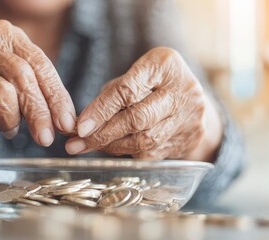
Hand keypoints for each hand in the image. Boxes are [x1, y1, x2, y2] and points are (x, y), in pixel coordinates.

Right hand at [0, 20, 75, 145]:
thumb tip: (66, 122)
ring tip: (9, 128)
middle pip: (22, 77)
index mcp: (7, 34)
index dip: (56, 96)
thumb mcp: (15, 81)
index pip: (40, 64)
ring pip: (1, 97)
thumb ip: (39, 92)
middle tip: (47, 138)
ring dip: (10, 122)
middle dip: (39, 113)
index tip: (66, 123)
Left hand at [65, 47, 221, 160]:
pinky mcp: (188, 140)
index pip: (127, 90)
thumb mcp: (134, 76)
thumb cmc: (153, 84)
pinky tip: (109, 150)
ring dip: (111, 147)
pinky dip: (126, 154)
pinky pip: (152, 154)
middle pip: (138, 119)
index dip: (101, 110)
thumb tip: (79, 124)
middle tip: (76, 144)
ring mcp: (188, 117)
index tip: (79, 127)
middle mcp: (181, 90)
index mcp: (163, 65)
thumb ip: (110, 95)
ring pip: (144, 140)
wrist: (193, 101)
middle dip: (103, 134)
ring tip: (87, 147)